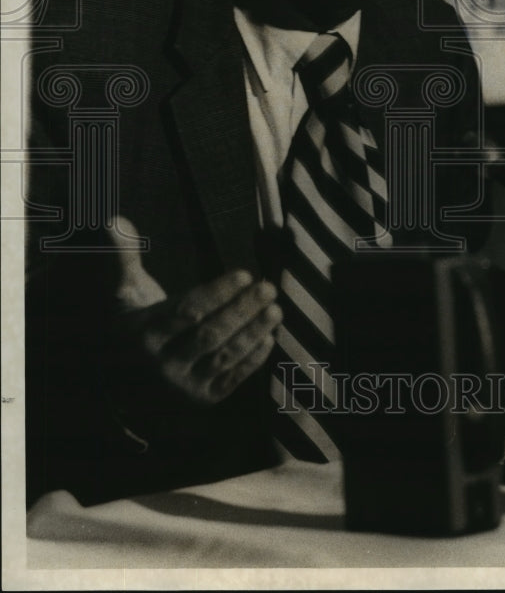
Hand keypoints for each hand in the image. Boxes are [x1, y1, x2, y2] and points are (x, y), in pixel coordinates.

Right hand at [108, 216, 282, 404]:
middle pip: (210, 335)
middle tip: (268, 288)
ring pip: (224, 356)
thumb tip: (114, 220)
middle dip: (243, 310)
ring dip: (253, 332)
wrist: (126, 379)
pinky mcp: (201, 400)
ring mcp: (182, 386)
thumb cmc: (135, 323)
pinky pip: (231, 380)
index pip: (187, 311)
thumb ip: (124, 256)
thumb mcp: (126, 292)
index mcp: (142, 334)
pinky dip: (252, 361)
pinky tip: (269, 337)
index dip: (218, 293)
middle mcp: (161, 364)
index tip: (245, 274)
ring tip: (275, 309)